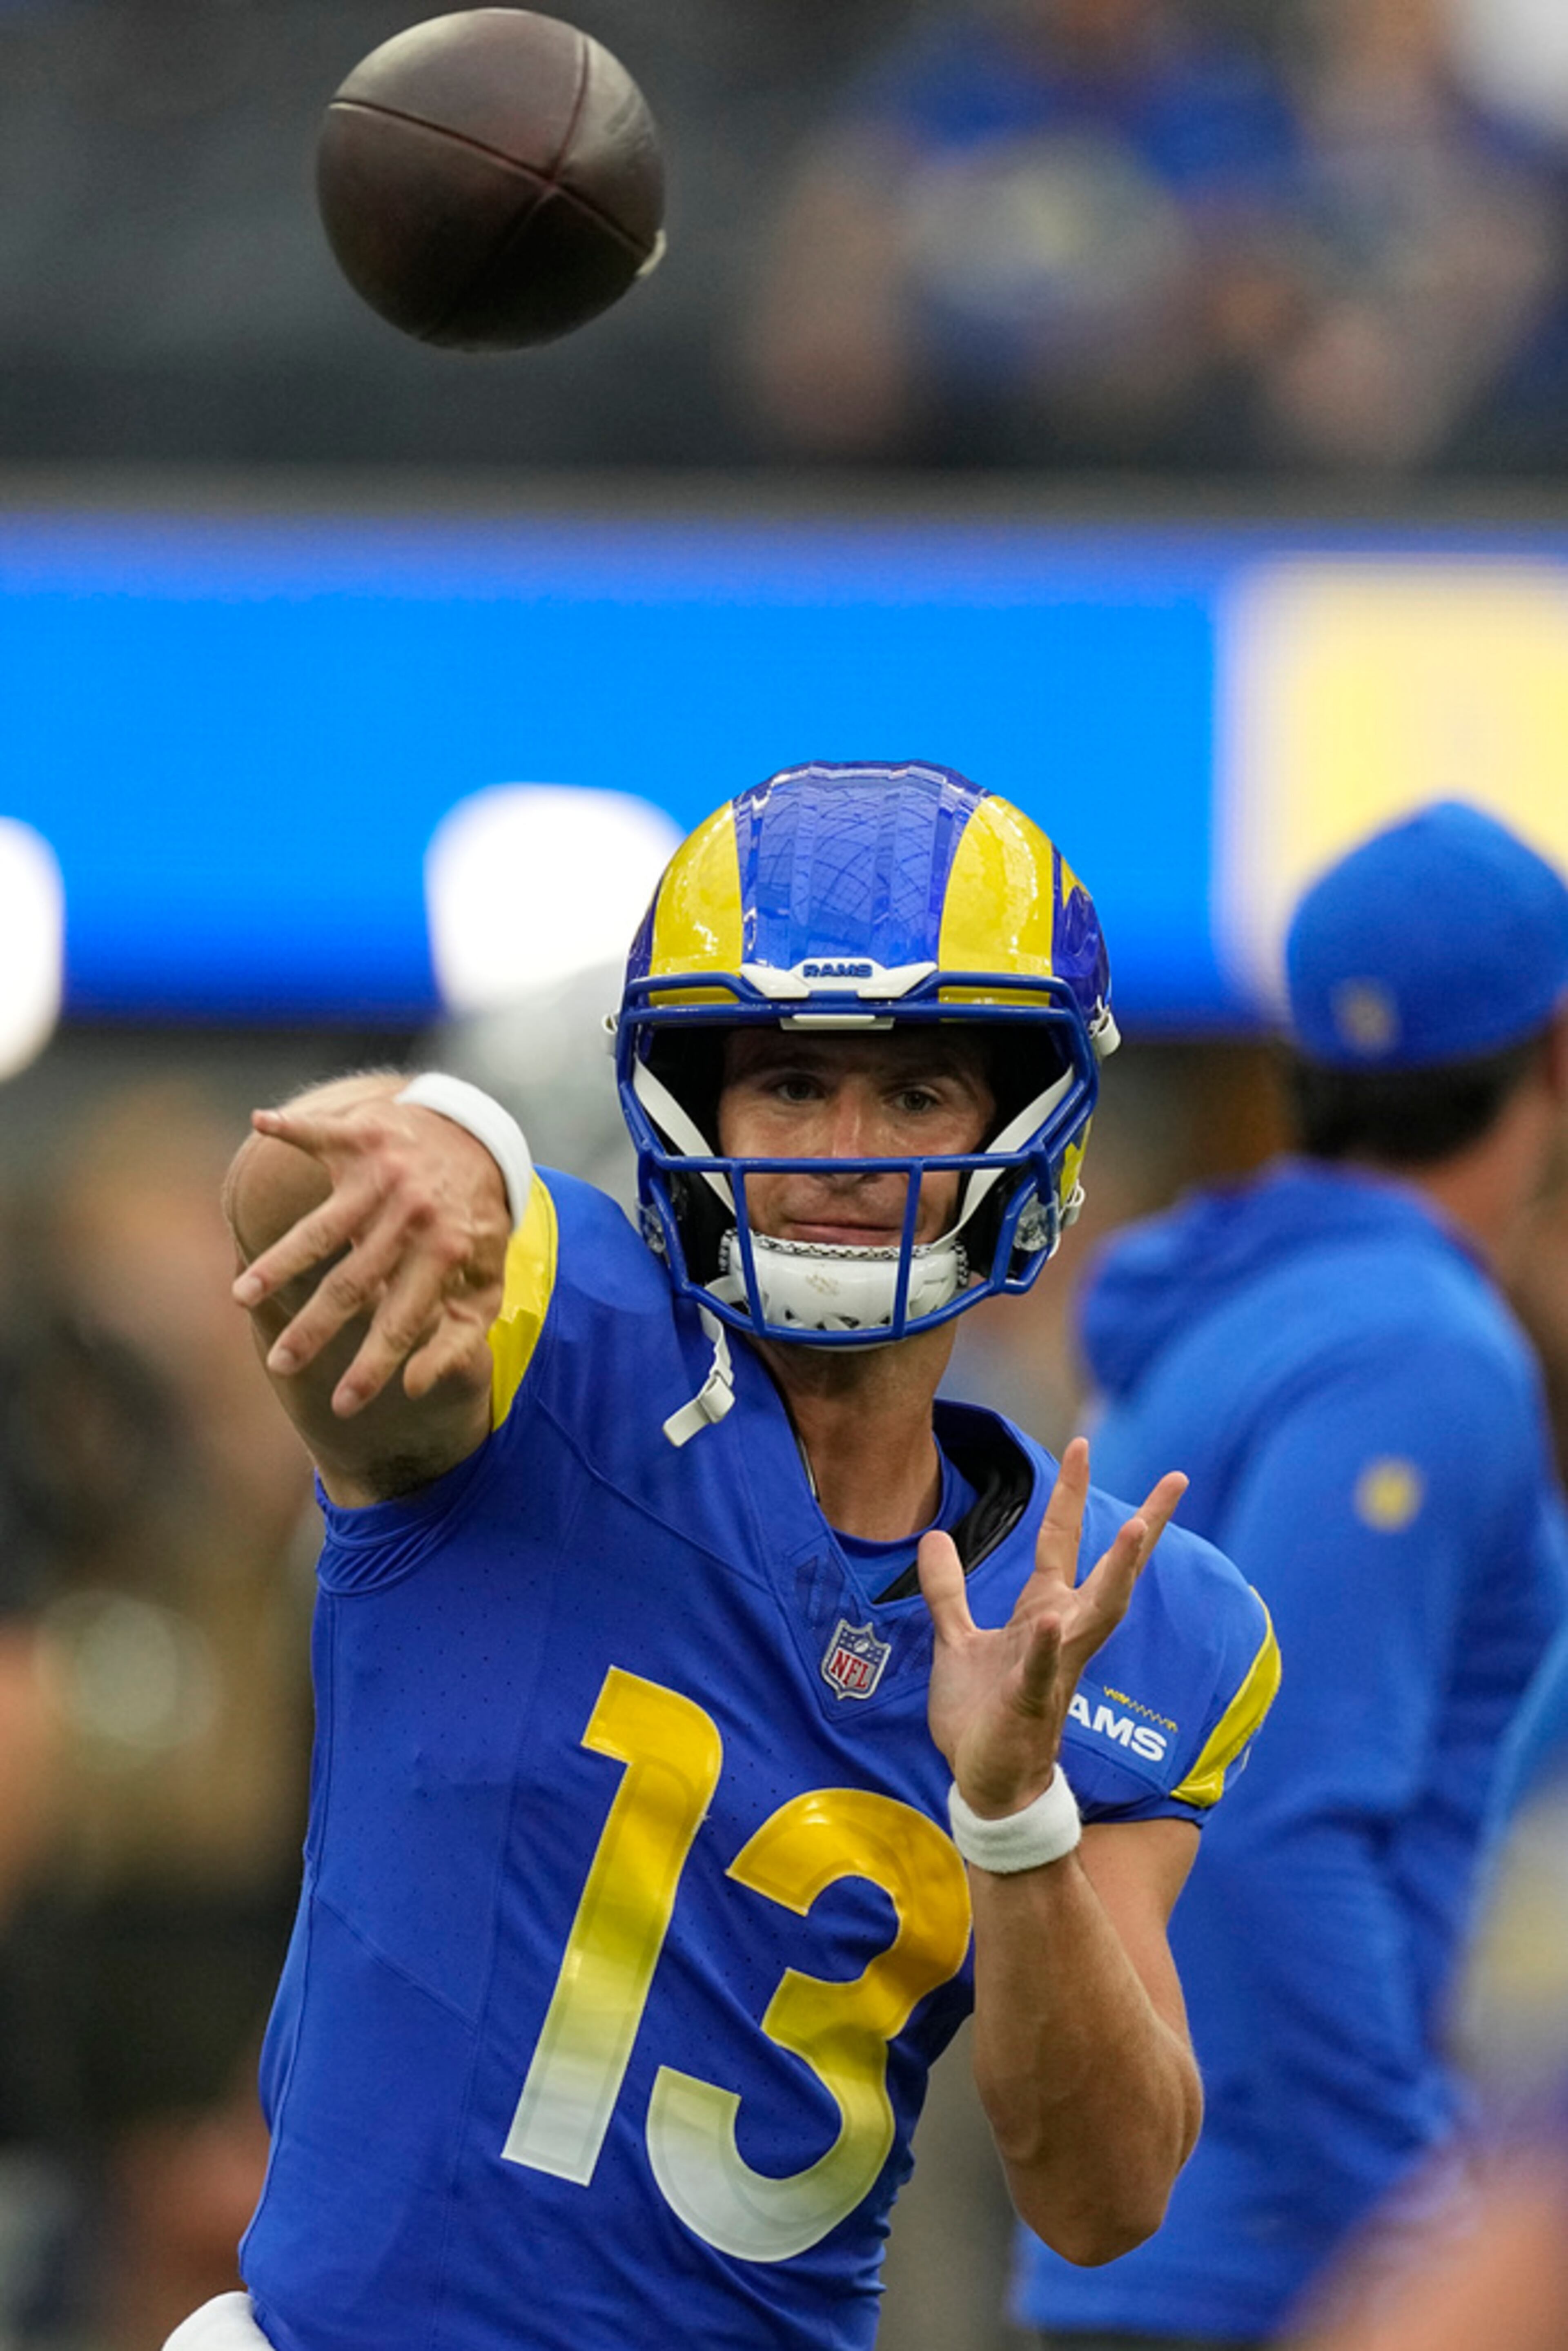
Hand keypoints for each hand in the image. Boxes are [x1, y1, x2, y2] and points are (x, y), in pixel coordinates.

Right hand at [232, 1096, 510, 1416]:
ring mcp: (385, 1175)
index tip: (343, 1406)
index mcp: (446, 1253)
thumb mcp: (487, 1284)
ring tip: (242, 1296)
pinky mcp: (363, 1136)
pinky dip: (288, 1129)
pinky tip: (258, 1124)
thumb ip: (458, 1338)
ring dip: (279, 1262)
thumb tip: (415, 1386)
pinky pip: (319, 1134)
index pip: (403, 1322)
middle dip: (314, 1330)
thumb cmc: (476, 1224)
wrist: (482, 1140)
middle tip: (279, 1365)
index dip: (373, 1368)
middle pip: (353, 1284)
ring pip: (320, 1228)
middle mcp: (412, 1215)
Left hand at [918, 1437, 1186, 1820]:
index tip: (1083, 1441)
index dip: (1072, 1492)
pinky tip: (1055, 1617)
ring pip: (1097, 1613)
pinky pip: (1045, 1669)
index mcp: (1042, 1611)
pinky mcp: (1031, 1701)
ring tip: (1137, 1530)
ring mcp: (1052, 1665)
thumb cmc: (980, 1713)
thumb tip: (935, 1536)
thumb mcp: (955, 1637)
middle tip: (1175, 1480)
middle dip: (1143, 1524)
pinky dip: (1048, 1644)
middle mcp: (1060, 1631)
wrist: (982, 1780)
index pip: (1062, 1540)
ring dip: (1117, 1573)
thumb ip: (949, 1589)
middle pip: (1110, 1568)